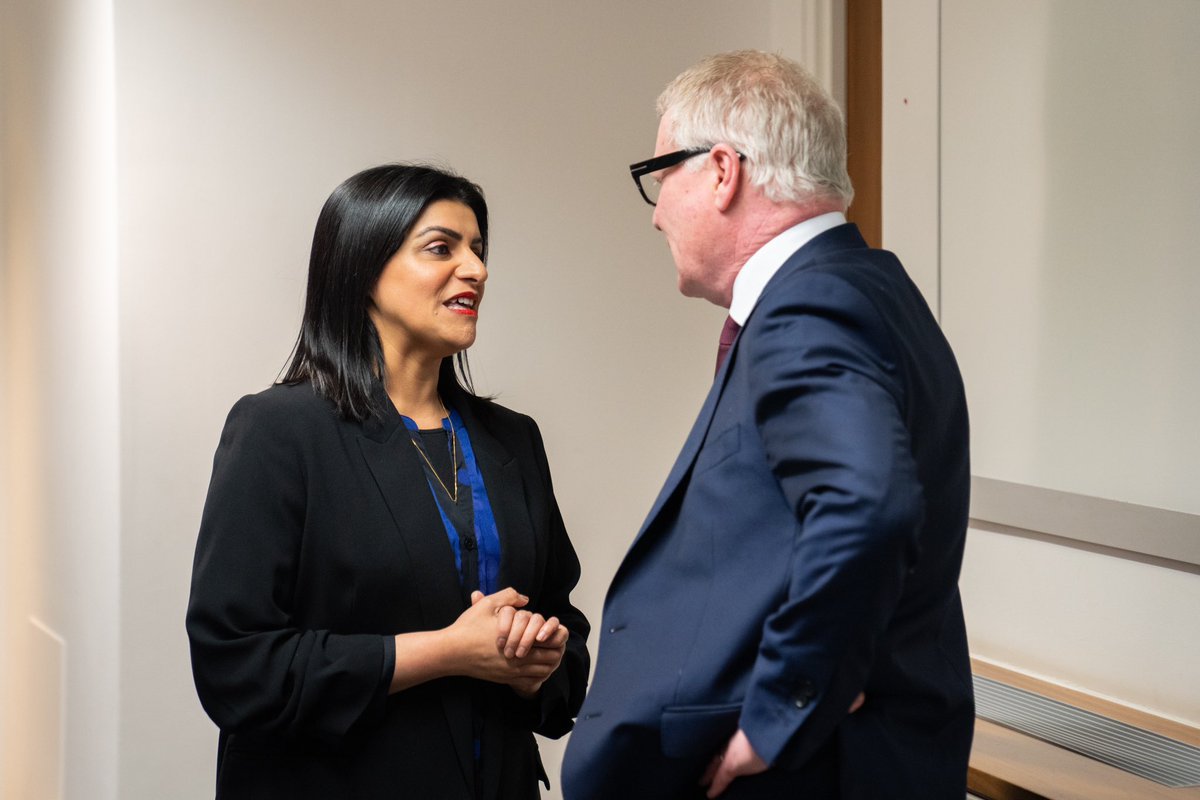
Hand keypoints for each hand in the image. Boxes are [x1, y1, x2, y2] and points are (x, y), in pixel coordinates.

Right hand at [471, 590, 568, 697]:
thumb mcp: (488, 604)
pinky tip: (536, 667)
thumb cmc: (468, 627)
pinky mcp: (504, 679)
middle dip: (556, 650)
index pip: (548, 641)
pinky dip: (538, 675)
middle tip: (556, 642)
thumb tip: (526, 598)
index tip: (555, 630)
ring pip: (542, 672)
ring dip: (549, 663)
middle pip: (550, 658)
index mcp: (518, 638)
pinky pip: (530, 682)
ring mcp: (511, 671)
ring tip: (549, 654)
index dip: (556, 636)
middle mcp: (518, 658)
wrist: (451, 652)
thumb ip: (509, 596)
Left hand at [698, 694, 863, 796]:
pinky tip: (709, 793)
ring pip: (720, 761)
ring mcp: (738, 748)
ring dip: (712, 770)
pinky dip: (715, 784)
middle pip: (730, 747)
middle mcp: (748, 735)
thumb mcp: (817, 709)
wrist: (784, 715)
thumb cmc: (800, 709)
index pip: (750, 733)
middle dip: (720, 755)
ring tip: (704, 779)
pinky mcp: (733, 762)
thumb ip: (836, 704)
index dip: (742, 740)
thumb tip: (861, 698)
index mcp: (763, 722)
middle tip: (711, 764)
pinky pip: (721, 776)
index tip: (737, 744)